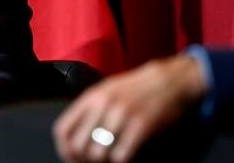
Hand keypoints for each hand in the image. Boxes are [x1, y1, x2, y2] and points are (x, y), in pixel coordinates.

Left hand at [53, 55, 207, 162]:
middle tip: (98, 159)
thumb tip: (74, 138)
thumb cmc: (138, 87)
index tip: (73, 158)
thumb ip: (89, 110)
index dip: (65, 150)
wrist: (170, 80)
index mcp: (91, 96)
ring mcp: (122, 114)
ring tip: (114, 155)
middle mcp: (103, 104)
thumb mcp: (107, 90)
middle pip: (79, 146)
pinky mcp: (140, 125)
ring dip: (105, 160)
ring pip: (98, 154)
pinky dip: (122, 159)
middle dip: (86, 159)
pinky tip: (128, 153)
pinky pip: (121, 155)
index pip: (63, 129)